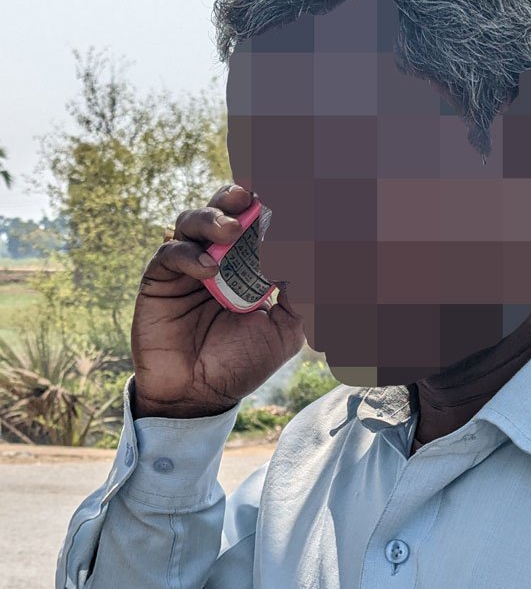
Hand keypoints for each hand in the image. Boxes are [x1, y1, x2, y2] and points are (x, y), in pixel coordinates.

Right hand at [130, 184, 305, 417]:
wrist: (199, 395)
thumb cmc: (242, 362)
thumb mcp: (284, 331)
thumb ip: (300, 298)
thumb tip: (313, 261)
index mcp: (248, 265)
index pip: (255, 224)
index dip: (265, 206)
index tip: (285, 194)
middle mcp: (216, 257)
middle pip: (222, 211)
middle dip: (235, 198)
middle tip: (251, 196)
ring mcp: (187, 265)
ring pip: (192, 221)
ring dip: (212, 218)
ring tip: (231, 229)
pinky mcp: (159, 279)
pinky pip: (170, 252)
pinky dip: (189, 254)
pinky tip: (209, 269)